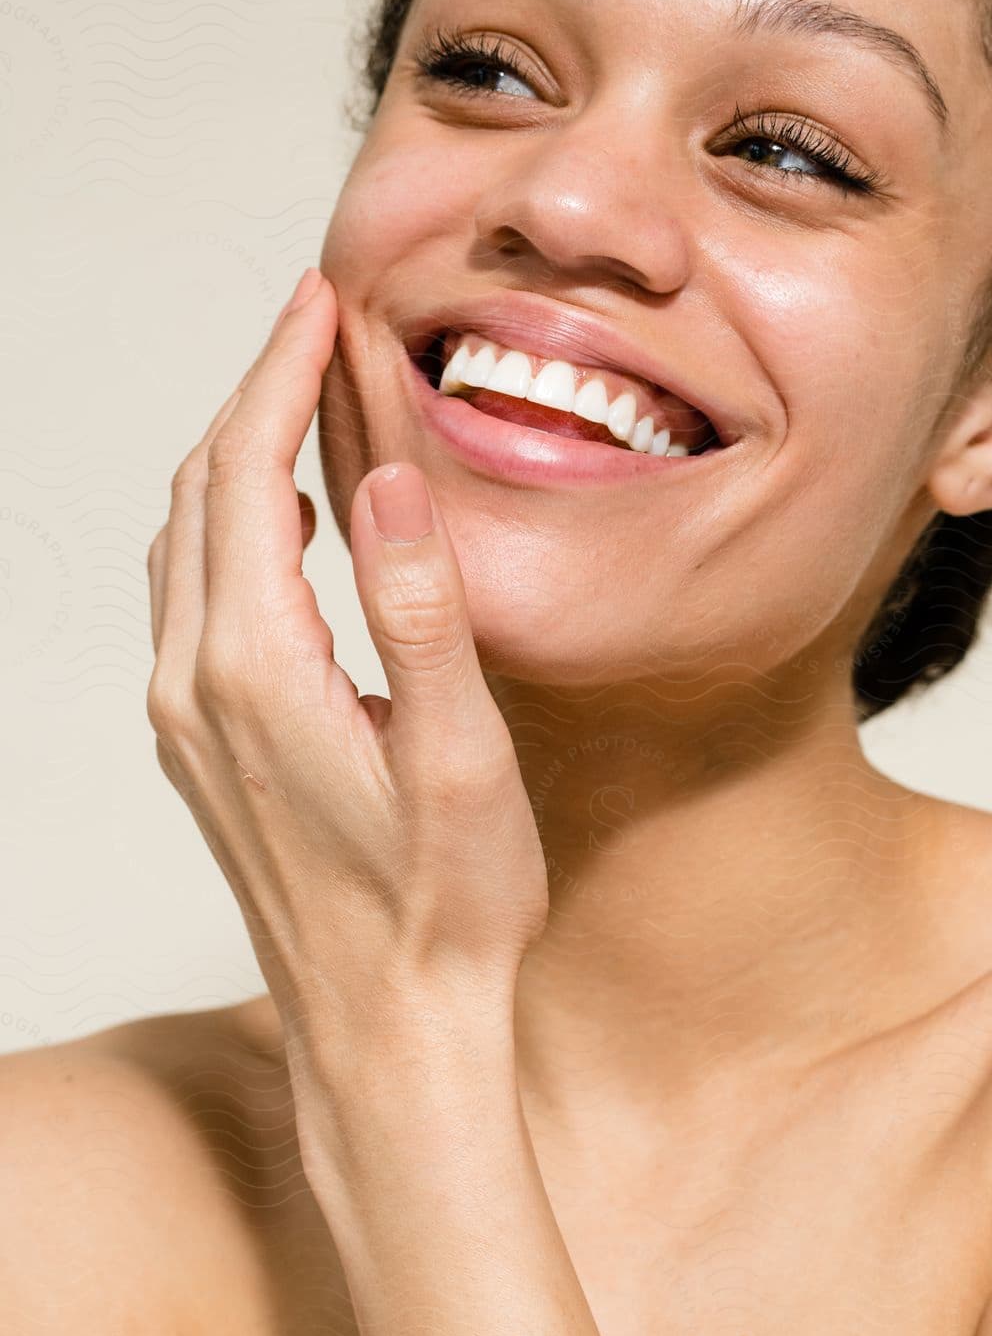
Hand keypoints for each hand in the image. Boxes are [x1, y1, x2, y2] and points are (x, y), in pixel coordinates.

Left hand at [145, 268, 549, 1078]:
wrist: (387, 1035)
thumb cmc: (445, 912)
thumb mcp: (460, 761)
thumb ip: (423, 618)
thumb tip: (389, 486)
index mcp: (257, 670)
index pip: (245, 473)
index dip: (280, 373)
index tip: (321, 301)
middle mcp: (196, 687)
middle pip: (201, 494)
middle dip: (254, 394)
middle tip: (316, 324)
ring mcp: (187, 724)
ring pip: (186, 547)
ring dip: (235, 458)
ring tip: (301, 401)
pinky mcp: (203, 752)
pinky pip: (191, 604)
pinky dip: (227, 532)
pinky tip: (279, 529)